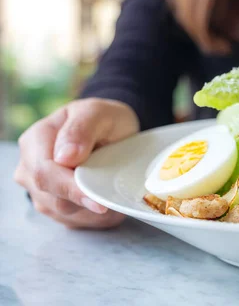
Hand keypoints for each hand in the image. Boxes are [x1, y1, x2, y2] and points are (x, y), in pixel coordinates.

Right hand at [14, 98, 139, 228]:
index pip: (44, 173)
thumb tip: (65, 157)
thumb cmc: (103, 119)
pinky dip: (94, 216)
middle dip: (85, 203)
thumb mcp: (98, 112)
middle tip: (113, 202)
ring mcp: (39, 189)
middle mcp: (30, 167)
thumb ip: (81, 129)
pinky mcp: (53, 204)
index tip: (99, 200)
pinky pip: (73, 220)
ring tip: (114, 196)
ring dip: (92, 211)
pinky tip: (108, 202)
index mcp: (36, 140)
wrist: (111, 130)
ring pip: (62, 213)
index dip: (72, 190)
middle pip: (51, 198)